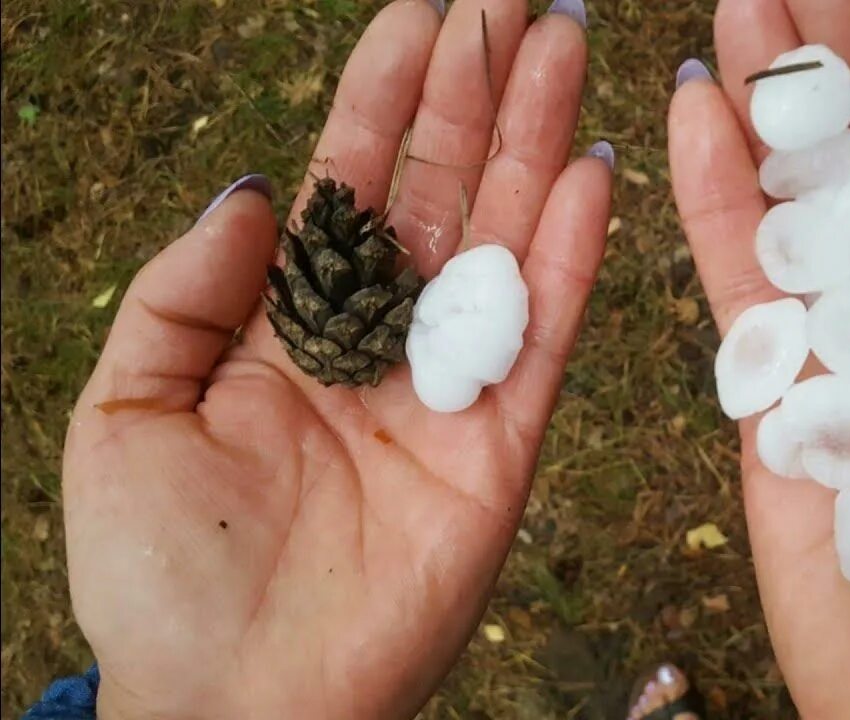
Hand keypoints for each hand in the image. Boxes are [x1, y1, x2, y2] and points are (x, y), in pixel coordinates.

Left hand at [61, 1, 609, 716]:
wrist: (238, 702)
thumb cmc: (164, 569)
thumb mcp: (126, 405)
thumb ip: (188, 288)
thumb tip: (263, 187)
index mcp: (296, 321)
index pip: (350, 179)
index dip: (385, 93)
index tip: (422, 10)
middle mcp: (383, 337)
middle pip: (441, 190)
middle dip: (479, 92)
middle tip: (518, 4)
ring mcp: (451, 385)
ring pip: (503, 237)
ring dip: (537, 141)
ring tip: (564, 47)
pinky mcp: (505, 442)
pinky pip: (546, 329)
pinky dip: (572, 250)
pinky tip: (592, 167)